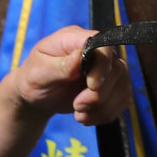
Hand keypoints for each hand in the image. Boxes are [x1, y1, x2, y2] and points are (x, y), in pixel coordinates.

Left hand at [9, 25, 132, 125]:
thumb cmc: (33, 79)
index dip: (102, 66)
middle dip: (99, 94)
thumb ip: (60, 66)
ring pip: (123, 86)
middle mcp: (95, 50)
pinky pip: (122, 100)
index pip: (102, 45)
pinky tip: (87, 117)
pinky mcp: (112, 86)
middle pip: (116, 68)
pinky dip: (107, 113)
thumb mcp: (38, 73)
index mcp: (76, 39)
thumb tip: (80, 57)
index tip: (91, 86)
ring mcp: (106, 68)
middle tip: (77, 106)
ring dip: (103, 107)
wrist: (36, 97)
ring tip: (79, 115)